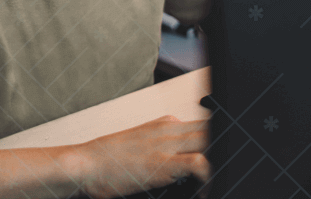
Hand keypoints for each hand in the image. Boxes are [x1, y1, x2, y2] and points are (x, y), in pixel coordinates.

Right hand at [79, 115, 211, 198]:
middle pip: (211, 129)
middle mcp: (171, 128)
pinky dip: (208, 174)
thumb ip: (165, 144)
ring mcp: (168, 144)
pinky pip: (199, 163)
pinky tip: (202, 188)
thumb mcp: (142, 143)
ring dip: (217, 159)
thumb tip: (185, 162)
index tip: (222, 155)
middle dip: (221, 147)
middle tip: (223, 168)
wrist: (87, 164)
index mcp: (168, 123)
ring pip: (210, 140)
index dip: (218, 139)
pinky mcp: (163, 163)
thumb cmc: (111, 159)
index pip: (207, 124)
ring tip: (213, 180)